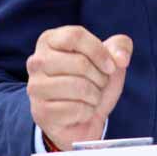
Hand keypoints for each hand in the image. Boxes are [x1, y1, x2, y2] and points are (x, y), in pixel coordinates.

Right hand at [26, 26, 132, 150]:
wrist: (84, 119)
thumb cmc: (93, 81)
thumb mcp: (110, 59)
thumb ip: (121, 46)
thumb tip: (121, 58)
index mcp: (49, 40)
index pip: (75, 36)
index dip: (99, 51)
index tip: (111, 66)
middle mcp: (36, 61)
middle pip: (80, 63)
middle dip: (100, 77)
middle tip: (99, 84)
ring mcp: (35, 87)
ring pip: (78, 87)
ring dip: (95, 95)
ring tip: (91, 97)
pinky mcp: (41, 112)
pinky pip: (75, 109)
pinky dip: (87, 112)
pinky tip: (81, 111)